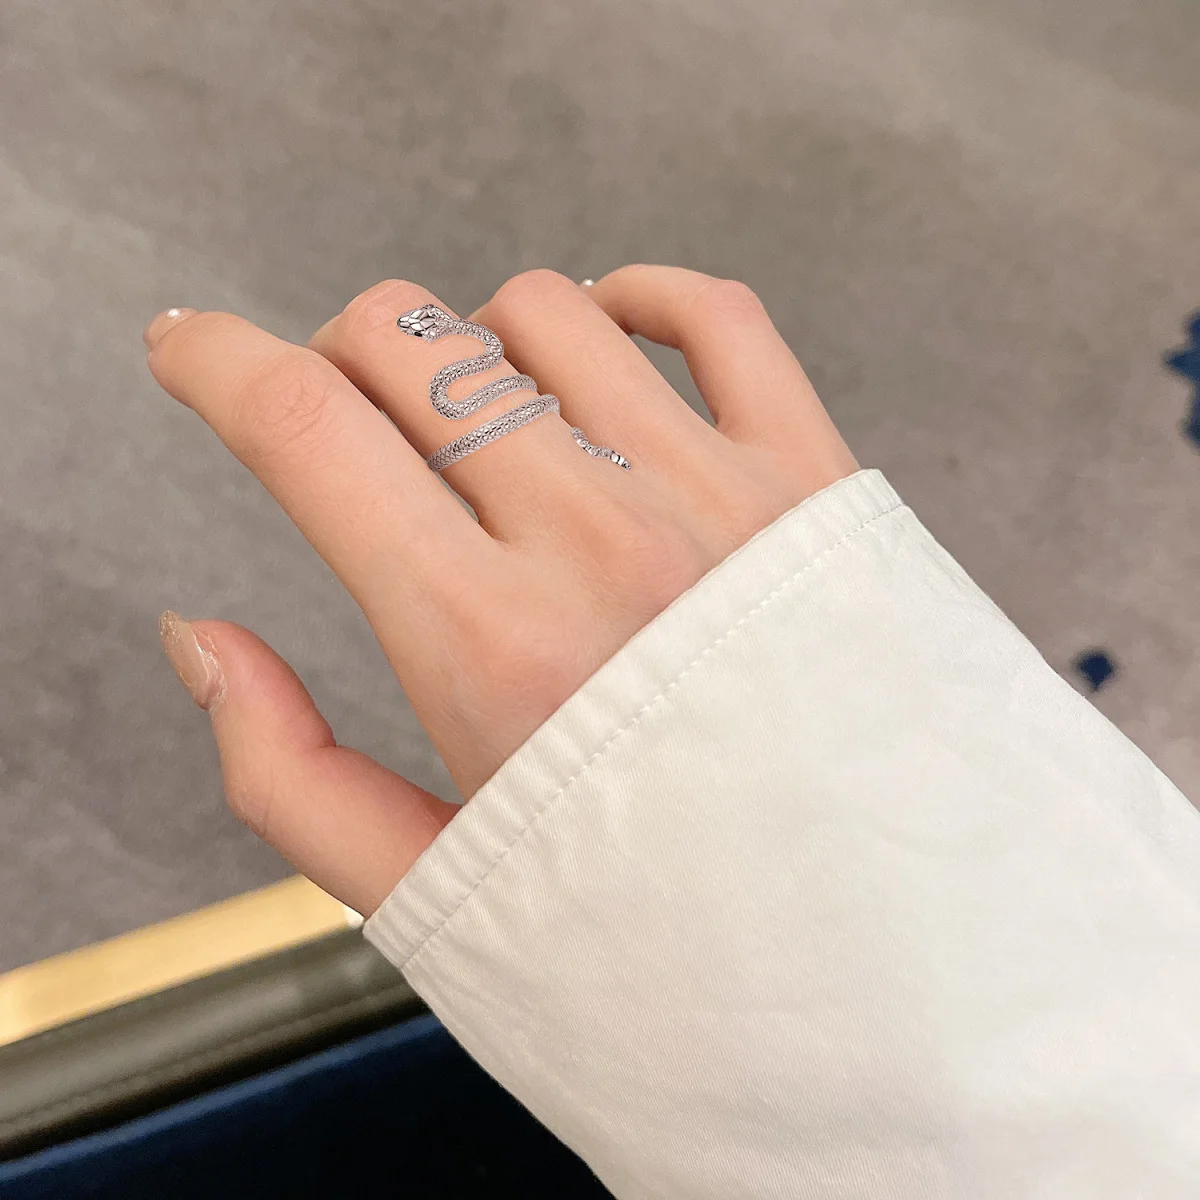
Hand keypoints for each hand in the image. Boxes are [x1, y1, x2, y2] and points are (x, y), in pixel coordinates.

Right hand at [146, 266, 857, 914]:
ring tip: (482, 416)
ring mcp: (718, 496)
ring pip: (542, 311)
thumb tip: (201, 640)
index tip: (187, 347)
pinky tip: (606, 339)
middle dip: (338, 357)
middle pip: (409, 341)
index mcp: (490, 645)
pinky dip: (639, 298)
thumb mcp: (438, 894)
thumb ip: (289, 773)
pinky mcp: (812, 481)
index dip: (212, 359)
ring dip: (474, 342)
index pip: (306, 427)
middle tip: (350, 418)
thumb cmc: (662, 939)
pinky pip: (717, 315)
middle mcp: (602, 542)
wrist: (881, 961)